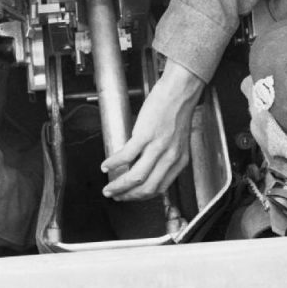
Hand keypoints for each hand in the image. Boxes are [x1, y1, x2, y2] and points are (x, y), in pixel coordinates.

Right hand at [101, 59, 203, 200]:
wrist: (180, 91)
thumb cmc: (178, 111)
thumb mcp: (177, 140)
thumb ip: (166, 155)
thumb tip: (148, 164)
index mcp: (179, 161)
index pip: (159, 188)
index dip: (141, 196)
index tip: (130, 195)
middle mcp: (170, 157)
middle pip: (147, 188)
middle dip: (127, 196)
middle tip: (115, 195)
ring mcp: (158, 147)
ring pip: (136, 177)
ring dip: (119, 186)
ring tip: (108, 187)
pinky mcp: (146, 134)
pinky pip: (127, 155)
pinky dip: (114, 163)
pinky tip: (106, 165)